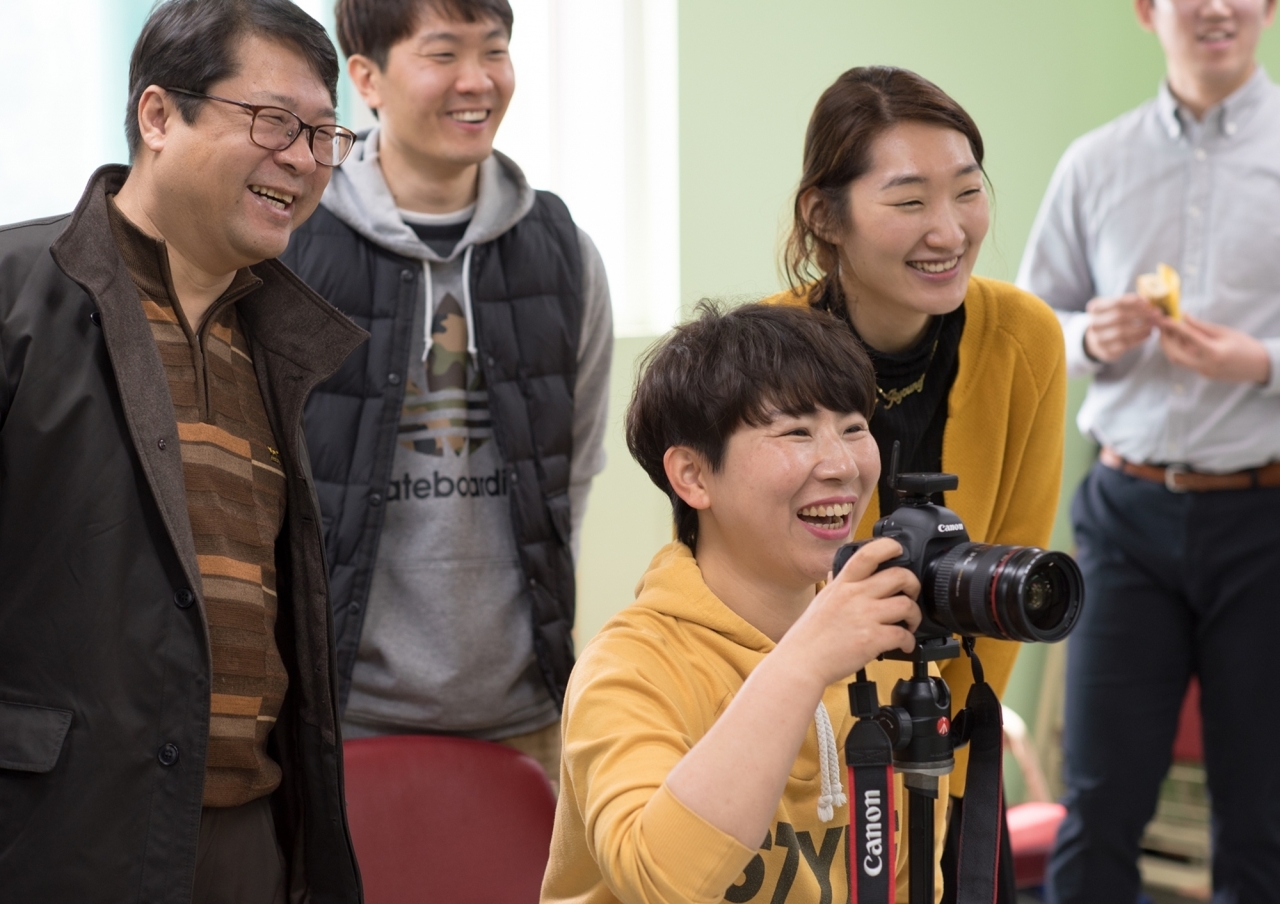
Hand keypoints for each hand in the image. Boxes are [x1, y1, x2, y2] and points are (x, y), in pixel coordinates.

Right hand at [780, 538, 921, 689]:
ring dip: (914, 616)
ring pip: (907, 605)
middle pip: (900, 576)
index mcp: (843, 584)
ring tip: (909, 624)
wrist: (802, 661)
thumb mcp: (821, 600)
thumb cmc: (809, 634)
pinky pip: (903, 635)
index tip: (899, 551)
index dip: (890, 546)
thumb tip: (836, 573)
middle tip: (910, 595)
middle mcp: (855, 595)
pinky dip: (909, 641)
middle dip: (913, 585)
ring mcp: (865, 616)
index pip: (869, 553)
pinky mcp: (872, 639)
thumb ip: (835, 585)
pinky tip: (903, 644)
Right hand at [1083, 294, 1161, 362]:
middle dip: (1141, 314)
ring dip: (1142, 327)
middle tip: (1156, 313)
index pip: (1117, 302)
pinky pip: (1125, 344)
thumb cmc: (1111, 320)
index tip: (1148, 302)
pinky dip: (1140, 338)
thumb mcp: (1113, 308)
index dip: (1134, 302)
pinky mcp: (1106, 351)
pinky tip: (1149, 334)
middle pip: (1120, 316)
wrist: (1098, 341)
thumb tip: (1147, 302)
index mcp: (1095, 309)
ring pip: (1122, 331)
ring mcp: (1098, 339)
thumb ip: (1128, 303)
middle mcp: (1094, 324)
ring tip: (1154, 324)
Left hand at [1158, 314, 1271, 383]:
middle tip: (1162, 328)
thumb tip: (1184, 317)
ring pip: (1178, 361)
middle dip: (1165, 341)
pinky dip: (1181, 351)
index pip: (1188, 338)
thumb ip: (1202, 326)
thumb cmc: (1245, 345)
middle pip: (1175, 355)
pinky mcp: (1204, 375)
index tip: (1165, 319)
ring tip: (1171, 332)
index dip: (1174, 328)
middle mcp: (1205, 365)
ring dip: (1171, 347)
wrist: (1260, 366)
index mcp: (1213, 352)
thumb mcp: (1224, 332)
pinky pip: (1187, 363)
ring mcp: (1203, 372)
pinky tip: (1182, 341)